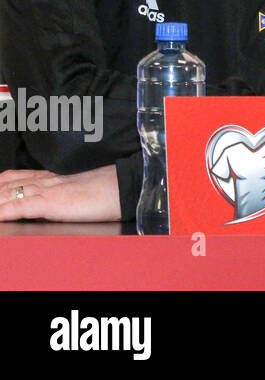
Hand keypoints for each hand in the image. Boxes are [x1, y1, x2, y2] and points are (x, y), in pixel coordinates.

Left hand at [0, 165, 121, 221]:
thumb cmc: (112, 191)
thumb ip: (67, 192)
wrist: (126, 187)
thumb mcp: (84, 189)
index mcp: (54, 177)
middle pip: (5, 185)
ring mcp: (47, 191)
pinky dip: (2, 211)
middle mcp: (46, 181)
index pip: (16, 177)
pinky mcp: (51, 202)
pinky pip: (18, 206)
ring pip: (7, 194)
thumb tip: (61, 202)